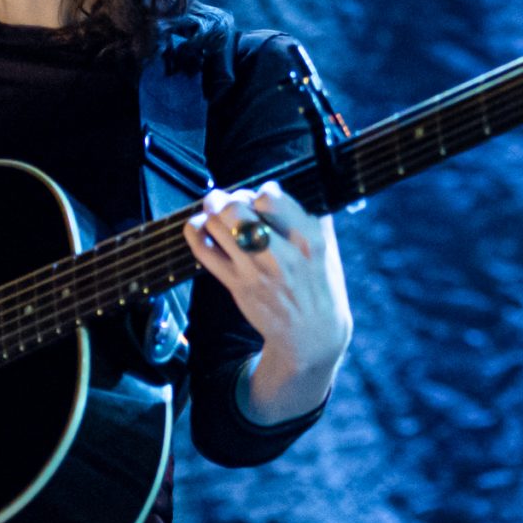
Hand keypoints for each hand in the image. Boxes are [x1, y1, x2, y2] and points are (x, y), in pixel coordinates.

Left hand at [185, 181, 352, 422]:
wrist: (312, 334)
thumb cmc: (319, 285)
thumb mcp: (327, 249)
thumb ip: (309, 217)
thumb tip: (281, 188)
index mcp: (309, 239)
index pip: (270, 198)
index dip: (259, 192)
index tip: (258, 199)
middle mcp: (282, 254)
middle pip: (237, 209)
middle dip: (228, 198)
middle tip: (227, 201)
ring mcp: (257, 271)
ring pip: (218, 225)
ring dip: (210, 212)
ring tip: (213, 211)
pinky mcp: (238, 285)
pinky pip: (204, 251)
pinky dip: (195, 232)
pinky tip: (199, 227)